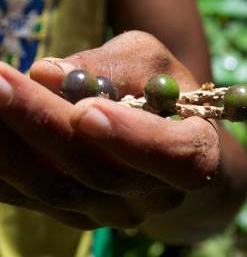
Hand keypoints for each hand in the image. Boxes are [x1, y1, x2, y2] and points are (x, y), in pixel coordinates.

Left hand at [0, 31, 220, 229]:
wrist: (163, 145)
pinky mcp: (80, 214)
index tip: (86, 110)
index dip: (134, 140)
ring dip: (10, 145)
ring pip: (58, 189)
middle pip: (103, 173)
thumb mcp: (155, 65)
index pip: (177, 158)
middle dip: (47, 125)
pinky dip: (2, 165)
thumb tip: (47, 74)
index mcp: (195, 154)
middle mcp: (157, 194)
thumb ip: (115, 65)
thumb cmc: (162, 96)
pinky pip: (32, 197)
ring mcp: (116, 211)